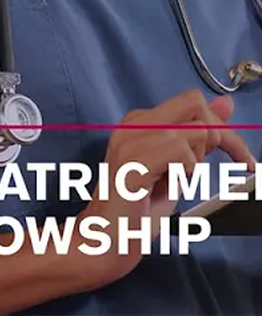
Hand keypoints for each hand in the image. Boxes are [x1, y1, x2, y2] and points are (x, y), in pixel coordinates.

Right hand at [77, 89, 254, 286]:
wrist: (102, 239)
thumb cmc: (137, 209)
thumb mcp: (178, 167)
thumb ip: (199, 134)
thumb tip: (225, 105)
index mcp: (139, 122)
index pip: (193, 102)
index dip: (222, 127)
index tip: (239, 156)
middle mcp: (132, 125)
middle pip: (195, 103)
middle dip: (218, 137)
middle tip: (204, 168)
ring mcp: (129, 141)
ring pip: (192, 131)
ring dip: (195, 162)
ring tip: (174, 181)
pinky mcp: (131, 163)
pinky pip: (179, 150)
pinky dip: (186, 171)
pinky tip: (168, 184)